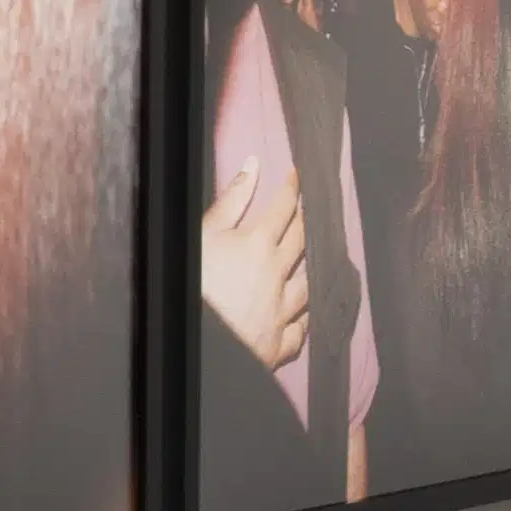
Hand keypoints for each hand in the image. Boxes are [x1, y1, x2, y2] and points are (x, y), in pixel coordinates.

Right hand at [201, 162, 312, 372]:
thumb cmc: (193, 285)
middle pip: (302, 242)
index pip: (283, 208)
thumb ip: (231, 199)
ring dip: (313, 271)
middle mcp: (278, 276)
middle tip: (313, 210)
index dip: (292, 189)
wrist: (194, 344)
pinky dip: (303, 321)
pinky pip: (299, 331)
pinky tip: (305, 317)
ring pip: (308, 287)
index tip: (299, 176)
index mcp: (259, 245)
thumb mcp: (204, 233)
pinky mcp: (278, 344)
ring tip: (317, 260)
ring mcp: (282, 312)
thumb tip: (253, 166)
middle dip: (308, 222)